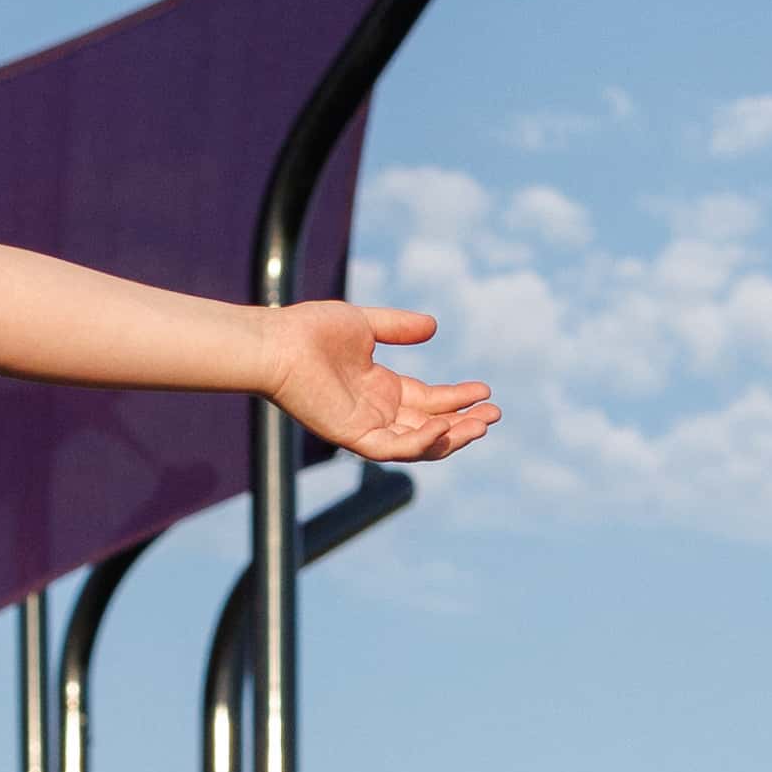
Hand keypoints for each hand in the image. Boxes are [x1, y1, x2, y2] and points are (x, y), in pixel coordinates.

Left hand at [262, 299, 502, 463]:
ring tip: (480, 424)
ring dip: (451, 437)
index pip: (429, 401)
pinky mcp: (351, 436)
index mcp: (380, 389)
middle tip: (494, 414)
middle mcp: (376, 412)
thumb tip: (434, 326)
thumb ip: (398, 327)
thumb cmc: (310, 330)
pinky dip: (419, 443)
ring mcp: (365, 427)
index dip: (457, 399)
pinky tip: (442, 428)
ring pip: (418, 444)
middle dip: (464, 423)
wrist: (277, 341)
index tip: (485, 391)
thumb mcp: (365, 323)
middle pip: (430, 426)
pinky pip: (392, 449)